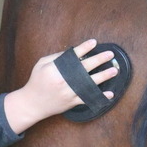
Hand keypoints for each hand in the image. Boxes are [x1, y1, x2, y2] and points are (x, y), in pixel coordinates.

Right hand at [3, 38, 117, 133]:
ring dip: (103, 77)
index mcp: (55, 70)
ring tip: (114, 70)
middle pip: (84, 68)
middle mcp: (63, 81)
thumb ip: (56, 57)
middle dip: (99, 60)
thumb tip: (74, 52)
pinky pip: (88, 99)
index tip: (94, 42)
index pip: (72, 56)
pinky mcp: (72, 102)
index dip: (84, 48)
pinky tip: (109, 94)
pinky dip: (99, 97)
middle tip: (110, 54)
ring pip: (89, 84)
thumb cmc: (36, 82)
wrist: (32, 104)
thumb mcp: (41, 64)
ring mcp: (68, 93)